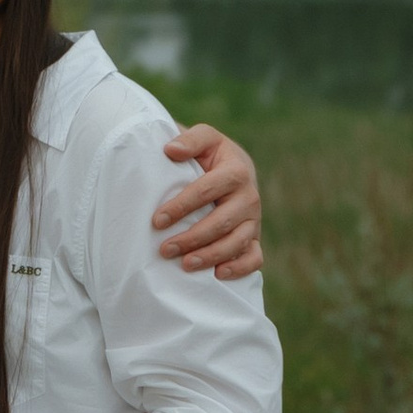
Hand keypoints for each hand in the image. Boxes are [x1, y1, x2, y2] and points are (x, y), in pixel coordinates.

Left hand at [152, 125, 261, 279]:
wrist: (233, 168)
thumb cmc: (210, 155)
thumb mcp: (204, 138)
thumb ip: (190, 140)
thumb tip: (170, 150)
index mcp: (237, 171)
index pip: (206, 191)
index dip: (181, 207)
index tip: (157, 221)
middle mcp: (249, 197)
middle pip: (221, 222)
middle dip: (192, 238)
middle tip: (164, 249)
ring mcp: (254, 220)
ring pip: (237, 243)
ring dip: (211, 256)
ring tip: (185, 265)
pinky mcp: (255, 237)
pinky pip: (255, 257)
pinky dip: (240, 268)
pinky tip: (218, 274)